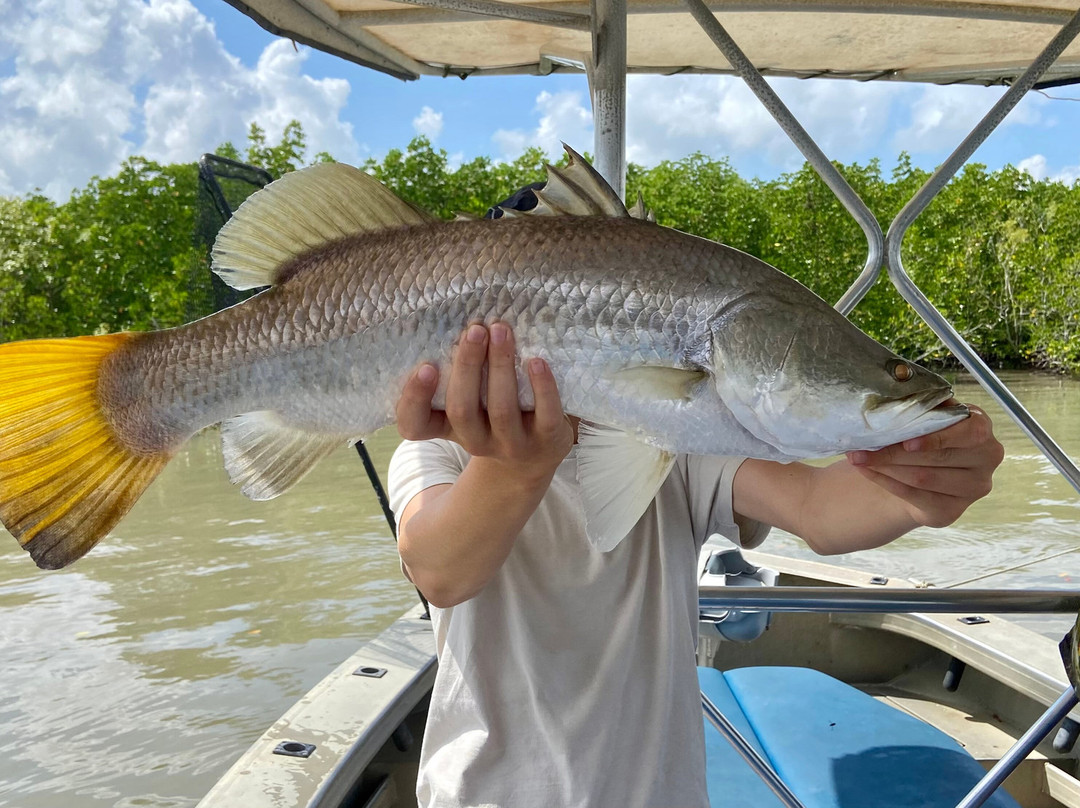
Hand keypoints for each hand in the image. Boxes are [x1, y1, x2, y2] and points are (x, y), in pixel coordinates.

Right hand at [395, 322, 574, 483]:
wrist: (534, 456)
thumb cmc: (494, 416)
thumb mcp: (471, 402)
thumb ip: (459, 374)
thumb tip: (463, 322)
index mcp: (447, 427)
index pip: (413, 424)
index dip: (414, 398)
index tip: (425, 366)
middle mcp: (475, 440)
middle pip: (461, 409)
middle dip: (467, 366)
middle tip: (475, 330)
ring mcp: (511, 444)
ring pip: (501, 410)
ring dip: (501, 366)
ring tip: (501, 331)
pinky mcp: (546, 440)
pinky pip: (545, 414)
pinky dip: (542, 386)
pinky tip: (537, 361)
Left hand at [845, 403, 1003, 527]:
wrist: (919, 471)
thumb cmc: (922, 435)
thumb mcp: (925, 414)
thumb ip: (920, 403)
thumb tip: (897, 381)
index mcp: (981, 427)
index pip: (970, 432)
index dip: (939, 438)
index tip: (907, 442)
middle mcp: (985, 458)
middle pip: (937, 458)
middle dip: (893, 452)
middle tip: (858, 447)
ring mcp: (972, 488)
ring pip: (922, 478)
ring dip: (884, 467)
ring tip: (857, 458)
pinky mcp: (951, 510)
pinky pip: (914, 496)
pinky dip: (885, 482)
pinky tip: (866, 471)